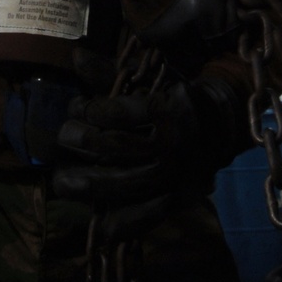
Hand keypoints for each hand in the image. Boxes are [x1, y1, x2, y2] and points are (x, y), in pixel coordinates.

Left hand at [51, 61, 244, 228]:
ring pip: (124, 183)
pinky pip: (146, 216)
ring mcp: (174, 174)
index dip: (90, 111)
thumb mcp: (147, 82)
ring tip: (62, 181)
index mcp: (166, 108)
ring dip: (87, 183)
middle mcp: (172, 142)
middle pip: (115, 147)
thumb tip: (76, 55)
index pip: (118, 113)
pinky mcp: (176, 197)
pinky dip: (121, 224)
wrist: (219, 126)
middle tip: (64, 136)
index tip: (79, 108)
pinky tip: (98, 226)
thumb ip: (111, 73)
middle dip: (81, 142)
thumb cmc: (174, 99)